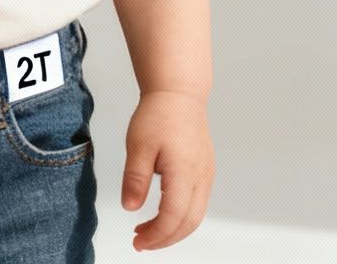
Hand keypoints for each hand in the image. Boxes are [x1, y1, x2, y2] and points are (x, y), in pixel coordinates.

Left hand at [120, 89, 214, 250]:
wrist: (178, 94)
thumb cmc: (159, 115)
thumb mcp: (138, 146)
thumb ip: (135, 179)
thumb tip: (130, 207)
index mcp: (185, 172)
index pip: (173, 217)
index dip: (156, 235)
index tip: (138, 241)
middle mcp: (201, 177)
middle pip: (189, 223)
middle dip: (165, 238)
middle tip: (141, 242)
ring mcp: (206, 175)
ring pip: (196, 216)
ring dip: (174, 229)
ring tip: (148, 231)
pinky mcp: (205, 171)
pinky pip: (198, 203)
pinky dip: (182, 217)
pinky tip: (163, 214)